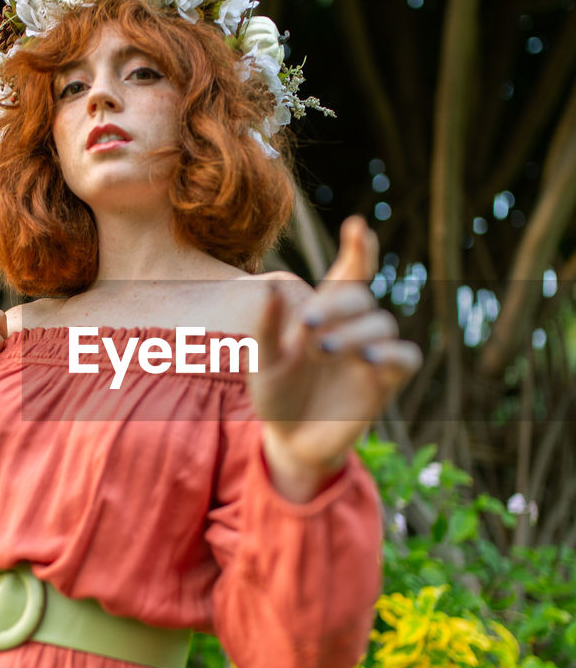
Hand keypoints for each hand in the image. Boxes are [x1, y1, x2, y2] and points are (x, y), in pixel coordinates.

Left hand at [248, 217, 421, 496]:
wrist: (289, 441)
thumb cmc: (275, 394)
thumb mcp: (262, 363)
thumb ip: (265, 329)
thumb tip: (270, 289)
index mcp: (324, 313)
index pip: (348, 274)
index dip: (358, 250)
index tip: (358, 226)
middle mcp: (352, 327)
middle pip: (360, 296)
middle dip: (336, 303)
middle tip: (306, 326)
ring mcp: (371, 353)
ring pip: (381, 323)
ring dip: (353, 331)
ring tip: (322, 349)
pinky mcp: (385, 383)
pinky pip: (405, 358)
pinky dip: (393, 353)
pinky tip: (369, 359)